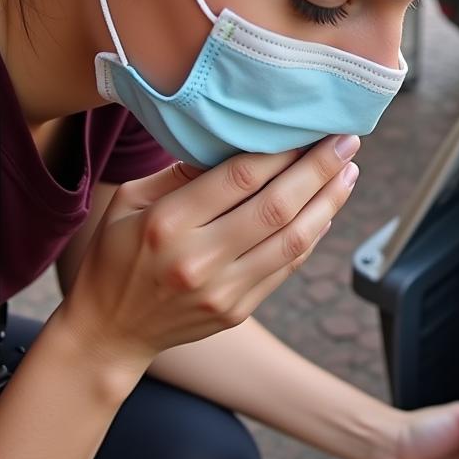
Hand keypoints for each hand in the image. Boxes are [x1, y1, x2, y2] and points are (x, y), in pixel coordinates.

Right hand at [56, 135, 360, 375]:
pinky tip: (327, 211)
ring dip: (328, 202)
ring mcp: (223, 290)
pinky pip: (287, 268)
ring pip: (293, 240)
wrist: (109, 332)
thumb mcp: (130, 201)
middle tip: (347, 141)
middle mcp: (199, 259)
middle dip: (319, 170)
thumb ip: (182, 172)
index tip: (311, 127)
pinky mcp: (238, 311)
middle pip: (277, 207)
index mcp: (168, 222)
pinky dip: (312, 237)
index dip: (283, 150)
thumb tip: (238, 140)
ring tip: (348, 172)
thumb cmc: (117, 255)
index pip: (241, 177)